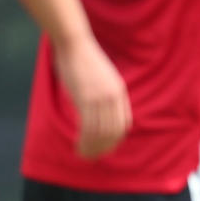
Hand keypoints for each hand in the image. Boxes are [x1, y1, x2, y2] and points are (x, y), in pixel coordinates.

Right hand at [55, 36, 132, 157]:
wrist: (75, 45)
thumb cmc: (84, 60)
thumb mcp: (103, 78)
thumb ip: (105, 94)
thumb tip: (99, 110)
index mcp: (119, 91)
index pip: (123, 122)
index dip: (116, 138)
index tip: (106, 146)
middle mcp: (114, 97)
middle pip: (114, 130)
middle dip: (104, 146)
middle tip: (93, 156)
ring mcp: (100, 98)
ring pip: (100, 131)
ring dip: (92, 146)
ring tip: (84, 154)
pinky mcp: (86, 99)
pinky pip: (88, 126)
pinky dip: (84, 140)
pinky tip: (78, 145)